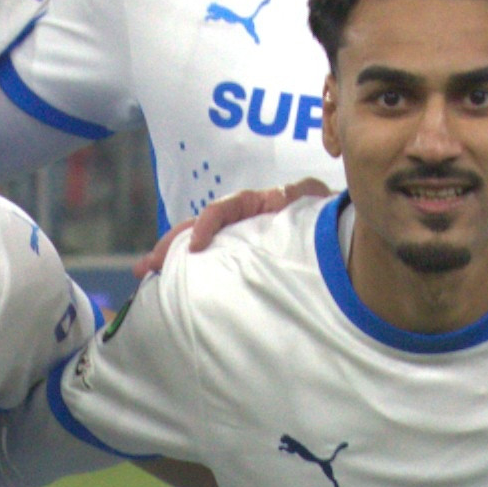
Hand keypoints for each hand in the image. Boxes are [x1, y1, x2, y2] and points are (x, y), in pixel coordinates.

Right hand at [140, 178, 325, 275]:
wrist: (342, 246)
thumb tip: (282, 198)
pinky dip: (191, 278)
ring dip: (171, 261)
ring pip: (199, 250)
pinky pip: (213, 271)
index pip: (221, 211)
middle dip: (170, 245)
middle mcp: (240, 223)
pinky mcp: (242, 266)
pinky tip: (173, 292)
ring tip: (146, 273)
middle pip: (198, 230)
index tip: (195, 247)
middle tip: (146, 265)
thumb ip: (300, 193)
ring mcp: (239, 245)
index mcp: (255, 205)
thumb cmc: (328, 219)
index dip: (206, 224)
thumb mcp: (314, 198)